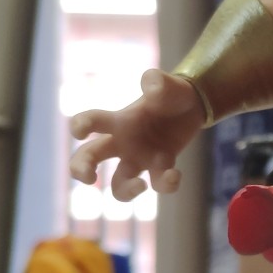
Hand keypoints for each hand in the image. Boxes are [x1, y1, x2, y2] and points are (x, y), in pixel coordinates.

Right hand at [69, 70, 205, 200]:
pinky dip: (166, 184)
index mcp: (119, 121)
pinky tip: (174, 174)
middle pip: (89, 158)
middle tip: (88, 178)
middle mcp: (123, 142)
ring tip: (141, 184)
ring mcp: (140, 158)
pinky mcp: (161, 168)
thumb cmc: (171, 93)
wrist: (193, 105)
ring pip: (119, 185)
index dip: (80, 126)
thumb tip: (150, 84)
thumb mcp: (167, 84)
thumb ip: (157, 81)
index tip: (81, 132)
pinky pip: (158, 184)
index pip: (91, 122)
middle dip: (80, 169)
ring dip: (125, 192)